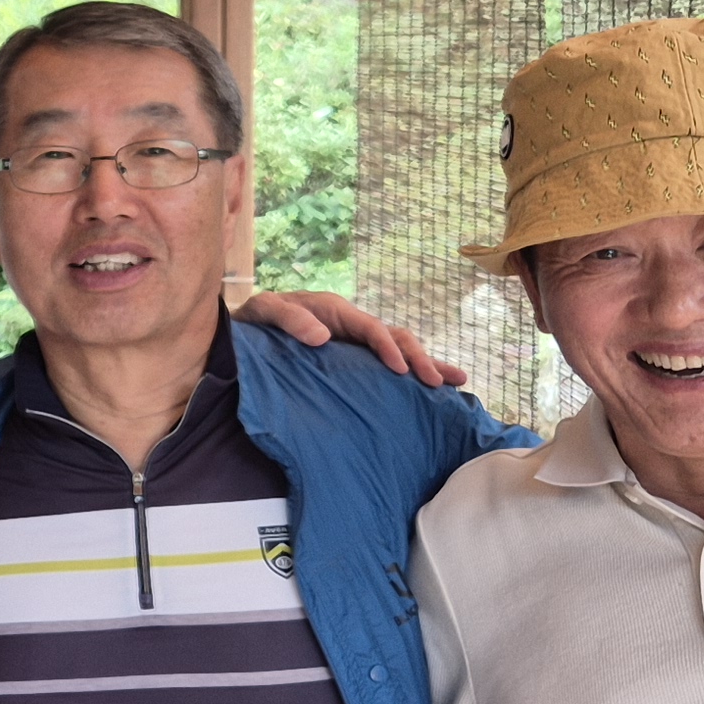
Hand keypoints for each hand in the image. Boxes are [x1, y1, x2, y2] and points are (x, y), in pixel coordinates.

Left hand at [242, 291, 467, 387]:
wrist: (247, 334)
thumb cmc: (256, 321)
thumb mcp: (265, 311)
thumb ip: (289, 318)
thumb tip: (322, 337)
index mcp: (336, 312)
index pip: (371, 329)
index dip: (387, 348)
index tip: (399, 371)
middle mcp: (352, 327)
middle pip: (396, 338)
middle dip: (420, 358)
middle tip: (438, 383)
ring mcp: (356, 345)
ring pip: (400, 351)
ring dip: (427, 365)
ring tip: (457, 382)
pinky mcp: (354, 362)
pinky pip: (386, 366)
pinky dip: (411, 375)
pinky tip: (433, 392)